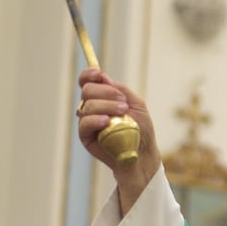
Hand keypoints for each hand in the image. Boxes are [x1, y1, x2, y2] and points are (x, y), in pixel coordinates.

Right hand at [77, 68, 160, 212]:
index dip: (89, 74)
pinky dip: (95, 120)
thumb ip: (121, 90)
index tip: (98, 73)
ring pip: (87, 105)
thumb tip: (103, 78)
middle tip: (123, 104)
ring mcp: (88, 121)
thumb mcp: (137, 104)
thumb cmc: (140, 128)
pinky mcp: (85, 136)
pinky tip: (107, 122)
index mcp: (102, 97)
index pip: (88, 81)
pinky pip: (84, 123)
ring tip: (122, 113)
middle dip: (106, 93)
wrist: (142, 151)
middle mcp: (92, 107)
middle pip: (87, 90)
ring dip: (106, 106)